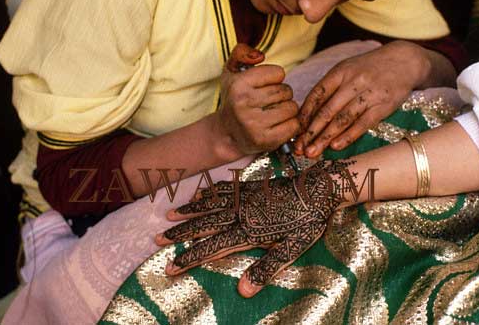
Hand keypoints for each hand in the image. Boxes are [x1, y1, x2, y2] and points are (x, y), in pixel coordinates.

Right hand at [155, 160, 355, 297]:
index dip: (190, 258)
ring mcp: (244, 198)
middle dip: (181, 234)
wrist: (320, 188)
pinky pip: (223, 189)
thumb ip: (267, 269)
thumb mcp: (292, 250)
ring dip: (189, 211)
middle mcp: (240, 213)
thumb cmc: (308, 222)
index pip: (212, 248)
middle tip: (159, 239)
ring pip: (209, 205)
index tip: (170, 267)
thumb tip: (243, 291)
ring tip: (169, 215)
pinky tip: (198, 193)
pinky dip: (208, 192)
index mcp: (248, 231)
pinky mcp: (251, 188)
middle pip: (204, 224)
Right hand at [216, 44, 299, 154]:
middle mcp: (244, 104)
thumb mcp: (231, 71)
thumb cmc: (234, 97)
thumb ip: (242, 53)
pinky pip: (294, 126)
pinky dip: (290, 124)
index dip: (274, 78)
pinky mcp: (265, 140)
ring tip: (273, 112)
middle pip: (287, 91)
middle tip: (268, 101)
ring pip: (292, 108)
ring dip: (287, 109)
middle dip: (282, 94)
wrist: (227, 133)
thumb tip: (260, 56)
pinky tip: (278, 124)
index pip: (279, 73)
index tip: (263, 86)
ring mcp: (254, 124)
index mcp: (238, 84)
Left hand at [295, 41, 429, 157]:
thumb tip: (308, 114)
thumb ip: (329, 89)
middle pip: (327, 110)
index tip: (293, 131)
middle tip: (299, 148)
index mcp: (340, 71)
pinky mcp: (383, 106)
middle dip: (311, 131)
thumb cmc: (369, 68)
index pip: (316, 95)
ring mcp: (369, 94)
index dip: (304, 115)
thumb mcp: (347, 70)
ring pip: (342, 119)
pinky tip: (336, 146)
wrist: (405, 60)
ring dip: (326, 137)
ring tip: (313, 152)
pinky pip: (363, 124)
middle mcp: (353, 82)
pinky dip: (348, 136)